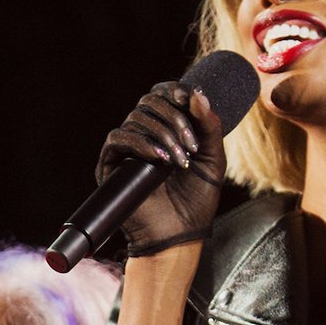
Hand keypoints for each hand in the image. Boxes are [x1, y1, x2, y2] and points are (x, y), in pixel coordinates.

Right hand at [95, 81, 226, 254]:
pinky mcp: (111, 165)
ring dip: (162, 135)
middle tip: (191, 145)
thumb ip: (209, 126)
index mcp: (167, 128)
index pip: (162, 94)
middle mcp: (144, 134)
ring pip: (135, 118)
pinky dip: (139, 143)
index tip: (188, 97)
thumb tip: (197, 93)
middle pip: (149, 102)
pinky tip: (158, 159)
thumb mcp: (213, 159)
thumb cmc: (197, 200)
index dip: (173, 90)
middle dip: (174, 118)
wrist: (181, 234)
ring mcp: (127, 149)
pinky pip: (117, 138)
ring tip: (179, 161)